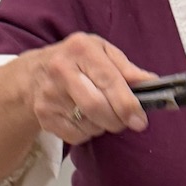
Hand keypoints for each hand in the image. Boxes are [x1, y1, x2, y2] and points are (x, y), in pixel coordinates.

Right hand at [14, 32, 154, 145]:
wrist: (33, 75)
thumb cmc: (76, 62)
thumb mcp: (102, 53)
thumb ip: (127, 69)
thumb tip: (152, 83)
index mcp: (81, 49)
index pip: (109, 81)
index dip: (127, 104)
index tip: (140, 120)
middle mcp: (61, 69)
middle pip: (97, 107)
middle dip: (117, 120)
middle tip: (124, 121)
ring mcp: (50, 94)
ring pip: (89, 124)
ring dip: (103, 125)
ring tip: (100, 112)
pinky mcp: (44, 115)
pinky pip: (77, 136)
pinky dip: (87, 133)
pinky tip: (84, 119)